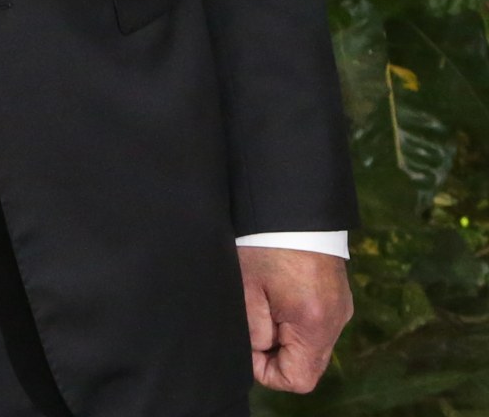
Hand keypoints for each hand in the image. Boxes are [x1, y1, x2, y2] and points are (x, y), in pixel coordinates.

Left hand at [241, 245, 352, 393]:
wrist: (292, 208)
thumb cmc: (264, 245)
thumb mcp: (248, 290)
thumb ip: (254, 331)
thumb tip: (257, 353)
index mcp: (314, 325)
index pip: (298, 379)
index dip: (267, 371)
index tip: (249, 345)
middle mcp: (335, 322)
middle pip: (307, 365)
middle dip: (276, 355)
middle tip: (255, 323)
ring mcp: (340, 310)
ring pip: (311, 346)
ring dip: (285, 336)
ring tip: (265, 304)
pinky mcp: (338, 298)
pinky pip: (317, 326)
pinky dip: (295, 322)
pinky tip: (278, 296)